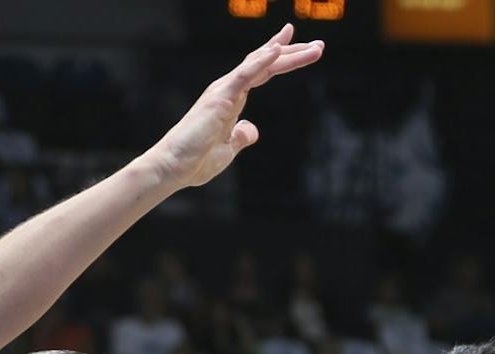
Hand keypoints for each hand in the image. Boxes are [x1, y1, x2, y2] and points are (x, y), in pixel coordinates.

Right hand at [147, 25, 323, 190]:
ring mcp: (223, 91)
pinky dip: (261, 61)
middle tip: (320, 45)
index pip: (262, 73)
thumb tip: (251, 130)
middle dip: (293, 52)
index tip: (302, 49)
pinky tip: (278, 50)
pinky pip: (244, 75)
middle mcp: (228, 89)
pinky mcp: (219, 98)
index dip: (282, 60)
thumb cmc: (195, 161)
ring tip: (314, 47)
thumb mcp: (228, 150)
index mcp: (232, 100)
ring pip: (260, 64)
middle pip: (265, 63)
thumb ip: (240, 137)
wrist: (173, 167)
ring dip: (287, 53)